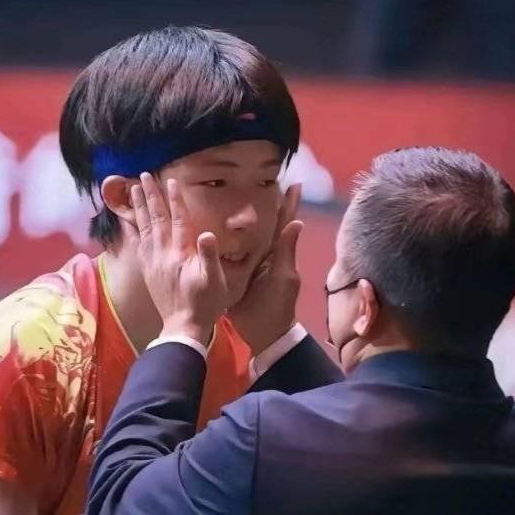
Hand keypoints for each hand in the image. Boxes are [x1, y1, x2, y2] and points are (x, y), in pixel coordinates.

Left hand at [131, 172, 227, 344]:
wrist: (183, 326)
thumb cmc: (204, 302)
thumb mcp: (214, 280)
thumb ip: (209, 256)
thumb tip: (206, 234)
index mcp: (181, 253)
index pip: (178, 220)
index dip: (174, 200)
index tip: (170, 181)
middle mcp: (164, 253)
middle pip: (156, 218)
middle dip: (150, 195)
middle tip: (144, 175)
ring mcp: (153, 261)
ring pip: (144, 227)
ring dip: (139, 207)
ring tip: (133, 189)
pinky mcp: (148, 269)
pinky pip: (138, 243)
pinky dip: (133, 229)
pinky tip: (129, 219)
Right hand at [228, 183, 302, 355]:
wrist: (262, 334)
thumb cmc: (276, 306)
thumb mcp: (283, 278)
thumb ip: (287, 251)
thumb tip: (298, 222)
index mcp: (277, 253)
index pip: (284, 222)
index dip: (288, 204)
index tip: (292, 183)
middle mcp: (264, 255)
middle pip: (265, 224)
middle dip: (266, 204)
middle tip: (264, 181)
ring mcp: (250, 265)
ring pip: (248, 235)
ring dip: (244, 218)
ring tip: (237, 196)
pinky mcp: (235, 274)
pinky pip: (232, 251)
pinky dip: (228, 238)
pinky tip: (216, 228)